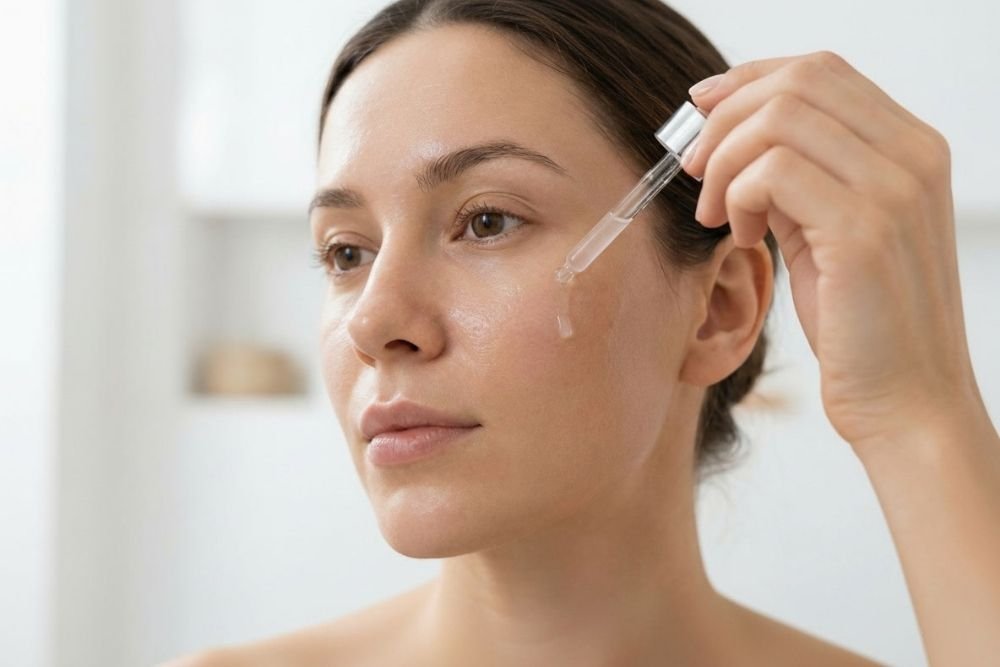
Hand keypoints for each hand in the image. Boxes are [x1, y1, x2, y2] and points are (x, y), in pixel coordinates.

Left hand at [681, 50, 979, 451]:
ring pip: (779, 119)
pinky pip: (773, 172)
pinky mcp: (864, 229)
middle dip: (725, 118)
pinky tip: (742, 237)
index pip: (821, 70)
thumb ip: (797, 179)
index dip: (749, 79)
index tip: (700, 108)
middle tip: (694, 169)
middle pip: (798, 81)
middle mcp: (913, 155)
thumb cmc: (862, 324)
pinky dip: (738, 196)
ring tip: (718, 214)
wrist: (905, 402)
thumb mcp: (826, 232)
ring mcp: (895, 188)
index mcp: (911, 148)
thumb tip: (736, 137)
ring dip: (724, 162)